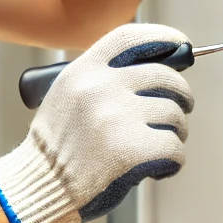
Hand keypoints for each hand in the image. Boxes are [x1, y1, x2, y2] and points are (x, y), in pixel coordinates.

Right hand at [0, 23, 193, 222]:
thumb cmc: (59, 147)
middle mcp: (100, 88)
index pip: (131, 37)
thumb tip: (161, 69)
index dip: (164, 37)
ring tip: (158, 146)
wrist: (40, 185)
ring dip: (176, 132)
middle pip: (166, 77)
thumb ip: (104, 79)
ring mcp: (115, 118)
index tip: (181, 44)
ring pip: (174, 115)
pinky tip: (158, 168)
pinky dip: (173, 161)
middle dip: (182, 95)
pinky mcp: (130, 149)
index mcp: (84, 70)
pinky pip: (174, 148)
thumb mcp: (69, 96)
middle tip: (179, 111)